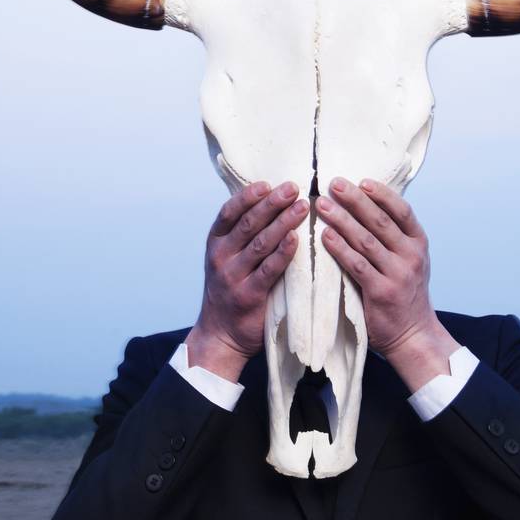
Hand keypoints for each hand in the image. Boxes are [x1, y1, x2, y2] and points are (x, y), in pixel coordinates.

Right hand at [185, 181, 307, 381]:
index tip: (268, 183)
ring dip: (283, 222)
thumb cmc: (231, 290)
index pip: (229, 212)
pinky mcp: (249, 296)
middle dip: (272, 203)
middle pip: (248, 223)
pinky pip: (268, 270)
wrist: (220, 335)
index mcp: (215, 243)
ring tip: (303, 207)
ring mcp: (233, 277)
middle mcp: (220, 257)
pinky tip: (297, 239)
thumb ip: (242, 235)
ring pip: (260, 243)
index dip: (248, 196)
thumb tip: (272, 200)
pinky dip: (283, 253)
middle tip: (294, 187)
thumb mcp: (226, 258)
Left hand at [317, 179, 459, 391]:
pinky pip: (357, 265)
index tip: (362, 180)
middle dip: (355, 200)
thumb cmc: (405, 293)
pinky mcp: (381, 292)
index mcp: (419, 243)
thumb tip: (366, 204)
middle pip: (380, 221)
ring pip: (366, 240)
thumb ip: (395, 237)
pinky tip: (325, 236)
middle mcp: (411, 255)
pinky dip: (340, 248)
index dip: (382, 194)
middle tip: (334, 183)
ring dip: (342, 220)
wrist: (413, 335)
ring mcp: (398, 274)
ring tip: (323, 205)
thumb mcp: (410, 260)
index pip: (402, 210)